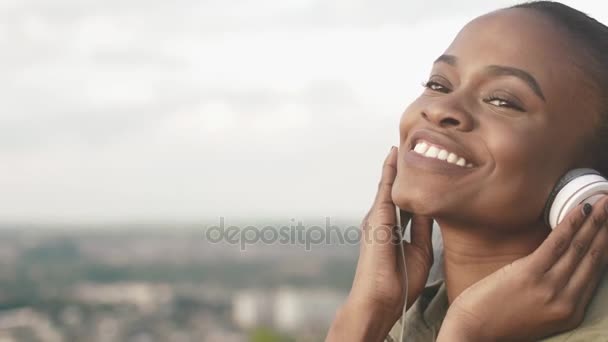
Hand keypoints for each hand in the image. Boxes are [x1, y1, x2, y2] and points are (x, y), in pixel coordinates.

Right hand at [348, 146, 433, 317]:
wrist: (381, 299)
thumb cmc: (400, 282)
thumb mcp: (420, 250)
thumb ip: (422, 228)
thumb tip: (431, 208)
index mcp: (391, 229)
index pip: (403, 200)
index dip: (411, 183)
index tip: (420, 165)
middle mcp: (380, 219)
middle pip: (393, 188)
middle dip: (401, 168)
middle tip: (411, 143)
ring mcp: (375, 217)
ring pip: (387, 184)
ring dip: (394, 164)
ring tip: (402, 142)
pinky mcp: (376, 218)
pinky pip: (384, 188)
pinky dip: (389, 170)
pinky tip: (394, 154)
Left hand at [438, 196, 607, 341]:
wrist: (473, 332)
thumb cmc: (498, 321)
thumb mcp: (537, 313)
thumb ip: (553, 294)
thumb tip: (559, 266)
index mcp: (570, 312)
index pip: (595, 274)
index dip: (605, 246)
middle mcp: (566, 301)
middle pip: (593, 258)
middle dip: (606, 229)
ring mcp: (550, 288)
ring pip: (580, 248)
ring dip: (595, 221)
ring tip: (605, 202)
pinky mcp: (530, 274)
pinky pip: (557, 244)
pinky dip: (571, 224)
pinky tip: (581, 210)